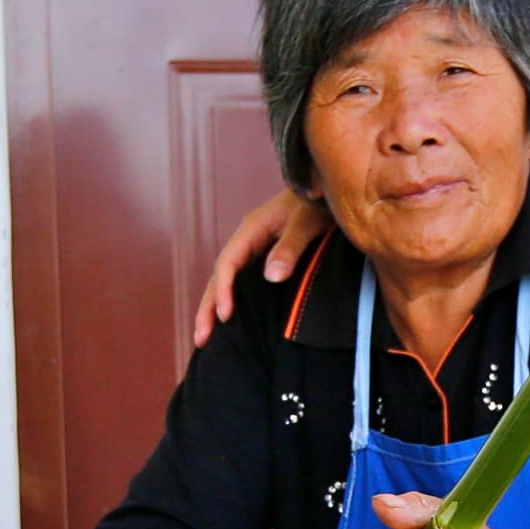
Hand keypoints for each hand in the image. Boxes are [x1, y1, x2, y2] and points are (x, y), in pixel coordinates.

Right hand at [192, 189, 340, 349]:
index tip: (225, 316)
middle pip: (219, 277)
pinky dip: (232, 301)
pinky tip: (232, 321)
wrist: (328, 189)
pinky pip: (242, 282)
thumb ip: (290, 247)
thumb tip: (271, 277)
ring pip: (227, 282)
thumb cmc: (318, 202)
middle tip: (201, 339)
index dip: (224, 290)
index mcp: (251, 229)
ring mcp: (254, 249)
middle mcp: (247, 240)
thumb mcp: (308, 222)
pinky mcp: (265, 258)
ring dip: (215, 307)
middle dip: (208, 307)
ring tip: (205, 339)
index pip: (228, 263)